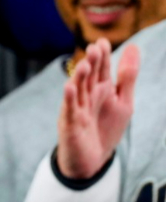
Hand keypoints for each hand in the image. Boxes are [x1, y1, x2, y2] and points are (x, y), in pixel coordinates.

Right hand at [56, 38, 138, 179]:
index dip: (102, 56)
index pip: (101, 69)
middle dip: (92, 63)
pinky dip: (69, 99)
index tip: (102, 41)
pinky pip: (70, 110)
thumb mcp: (123, 101)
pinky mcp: (71, 124)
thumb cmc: (105, 129)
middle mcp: (87, 96)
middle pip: (89, 77)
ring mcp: (77, 109)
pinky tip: (69, 88)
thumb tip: (133, 46)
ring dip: (79, 78)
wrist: (91, 159)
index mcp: (100, 89)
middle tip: (94, 48)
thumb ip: (127, 75)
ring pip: (78, 91)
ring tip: (84, 65)